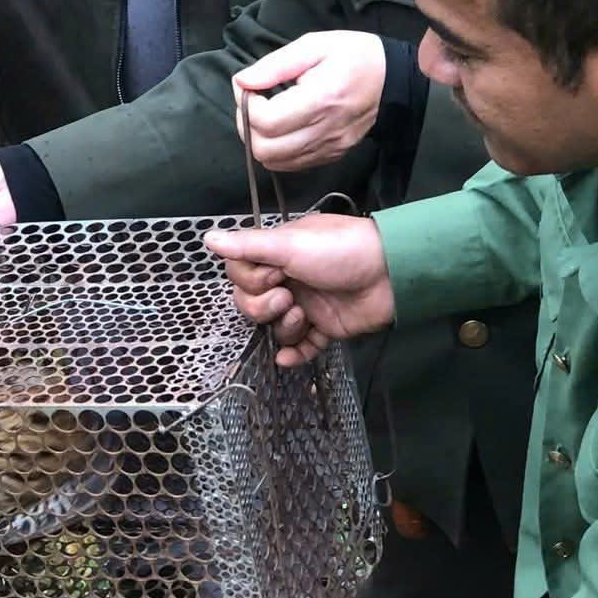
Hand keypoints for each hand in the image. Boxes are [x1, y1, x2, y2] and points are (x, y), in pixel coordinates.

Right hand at [204, 216, 394, 364]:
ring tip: (304, 316)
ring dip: (284, 327)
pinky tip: (288, 359)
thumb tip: (207, 238)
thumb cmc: (338, 249)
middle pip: (253, 305)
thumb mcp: (289, 243)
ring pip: (276, 327)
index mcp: (278, 256)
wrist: (389, 272)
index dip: (251, 281)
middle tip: (288, 297)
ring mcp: (308, 306)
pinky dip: (295, 354)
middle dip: (263, 307)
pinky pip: (304, 347)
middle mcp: (290, 281)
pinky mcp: (327, 329)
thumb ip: (248, 246)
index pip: (242, 276)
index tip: (273, 274)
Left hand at [234, 31, 387, 171]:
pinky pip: (291, 165)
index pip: (265, 121)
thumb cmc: (353, 56)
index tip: (250, 87)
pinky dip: (277, 151)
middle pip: (264, 148)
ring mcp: (330, 148)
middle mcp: (325, 130)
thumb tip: (241, 81)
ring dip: (259, 140)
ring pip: (274, 162)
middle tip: (253, 103)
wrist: (393, 80)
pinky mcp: (333, 156)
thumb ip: (274, 64)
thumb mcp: (314, 45)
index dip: (246, 105)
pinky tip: (283, 128)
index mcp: (320, 99)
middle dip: (247, 126)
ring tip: (266, 115)